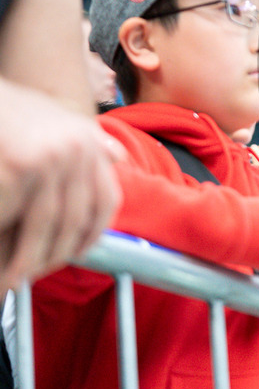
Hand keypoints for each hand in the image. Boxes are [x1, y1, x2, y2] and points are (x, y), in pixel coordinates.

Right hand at [0, 83, 123, 289]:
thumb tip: (117, 155)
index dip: (94, 232)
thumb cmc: (7, 108)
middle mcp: (77, 149)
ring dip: (28, 258)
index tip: (79, 253)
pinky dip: (2, 237)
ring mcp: (51, 158)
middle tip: (35, 275)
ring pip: (46, 224)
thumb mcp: (54, 115)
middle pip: (76, 217)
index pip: (106, 198)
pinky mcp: (20, 168)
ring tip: (11, 280)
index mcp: (87, 140)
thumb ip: (87, 138)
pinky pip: (12, 216)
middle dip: (55, 253)